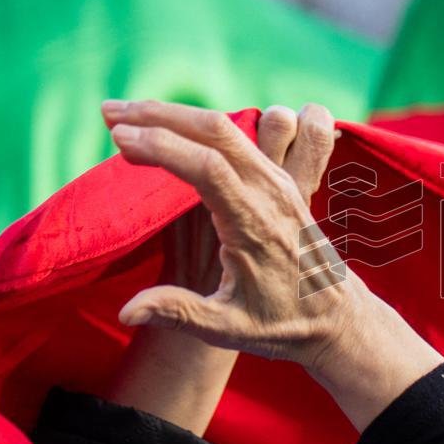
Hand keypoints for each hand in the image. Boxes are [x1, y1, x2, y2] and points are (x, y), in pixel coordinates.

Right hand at [103, 100, 443, 430]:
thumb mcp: (229, 329)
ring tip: (125, 114)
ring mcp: (279, 182)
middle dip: (159, 116)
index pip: (210, 168)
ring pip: (229, 128)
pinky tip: (166, 127)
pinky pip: (238, 140)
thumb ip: (179, 314)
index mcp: (256, 226)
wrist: (335, 317)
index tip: (120, 138)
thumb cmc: (281, 324)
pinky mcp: (279, 180)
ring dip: (175, 115)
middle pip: (218, 132)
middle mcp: (272, 194)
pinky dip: (197, 126)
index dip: (164, 146)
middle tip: (108, 113)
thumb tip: (127, 313)